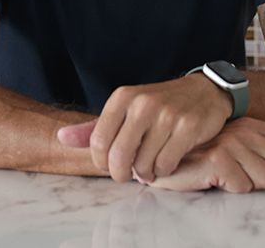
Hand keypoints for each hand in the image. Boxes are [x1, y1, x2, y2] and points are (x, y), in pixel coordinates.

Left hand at [57, 74, 232, 182]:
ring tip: (150, 165)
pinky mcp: (187, 127)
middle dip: (122, 174)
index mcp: (123, 97)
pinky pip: (166, 165)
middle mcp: (142, 103)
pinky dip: (164, 171)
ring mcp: (166, 114)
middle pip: (119, 157)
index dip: (102, 162)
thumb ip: (94, 127)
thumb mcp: (125, 109)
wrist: (203, 91)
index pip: (98, 142)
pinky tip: (166, 161)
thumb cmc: (159, 104)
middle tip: (129, 173)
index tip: (111, 165)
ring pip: (143, 165)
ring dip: (145, 174)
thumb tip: (62, 138)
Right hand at [139, 117, 264, 192]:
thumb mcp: (237, 144)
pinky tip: (215, 179)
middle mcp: (245, 130)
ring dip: (249, 185)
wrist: (165, 153)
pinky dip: (231, 189)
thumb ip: (263, 149)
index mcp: (252, 124)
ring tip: (228, 176)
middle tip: (247, 175)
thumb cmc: (203, 155)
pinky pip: (243, 187)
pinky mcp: (218, 158)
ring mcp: (231, 142)